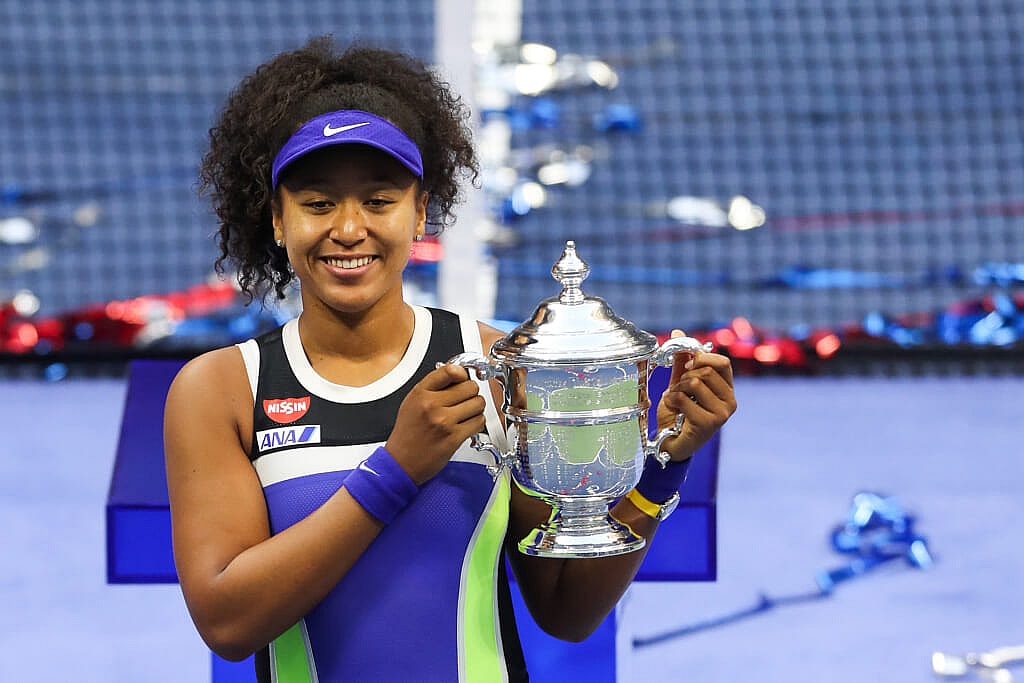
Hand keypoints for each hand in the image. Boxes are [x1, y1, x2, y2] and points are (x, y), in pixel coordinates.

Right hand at [385, 364, 486, 483]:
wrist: (401, 462)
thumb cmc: (407, 434)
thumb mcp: (412, 402)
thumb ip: (433, 387)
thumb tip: (458, 375)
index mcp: (420, 393)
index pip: (450, 371)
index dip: (462, 374)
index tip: (464, 378)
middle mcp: (432, 404)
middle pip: (470, 386)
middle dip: (471, 393)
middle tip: (465, 400)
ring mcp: (444, 421)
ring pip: (478, 403)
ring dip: (476, 408)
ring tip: (466, 413)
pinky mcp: (454, 437)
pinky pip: (478, 421)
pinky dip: (476, 423)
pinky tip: (467, 425)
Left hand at [655, 329, 736, 461]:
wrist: (670, 443)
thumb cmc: (678, 414)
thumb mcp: (679, 383)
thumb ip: (681, 361)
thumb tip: (678, 333)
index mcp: (727, 389)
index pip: (722, 362)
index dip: (701, 358)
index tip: (687, 366)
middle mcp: (730, 401)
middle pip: (705, 371)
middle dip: (684, 377)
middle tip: (678, 391)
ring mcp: (722, 414)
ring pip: (694, 382)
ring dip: (676, 390)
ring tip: (675, 402)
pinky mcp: (709, 424)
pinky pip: (684, 398)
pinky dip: (672, 402)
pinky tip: (674, 412)